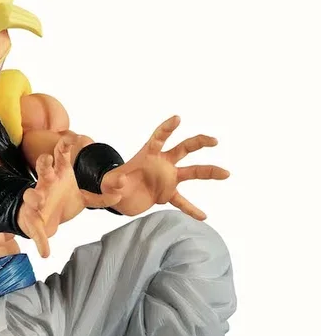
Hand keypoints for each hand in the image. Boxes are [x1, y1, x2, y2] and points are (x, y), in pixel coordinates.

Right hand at [18, 135, 122, 256]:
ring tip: (39, 201)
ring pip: (30, 194)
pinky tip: (45, 252)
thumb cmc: (61, 201)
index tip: (74, 138)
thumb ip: (100, 197)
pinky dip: (41, 242)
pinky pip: (35, 230)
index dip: (65, 145)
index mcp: (59, 174)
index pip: (60, 154)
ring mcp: (36, 200)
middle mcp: (46, 184)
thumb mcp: (83, 198)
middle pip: (42, 168)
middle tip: (48, 161)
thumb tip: (119, 195)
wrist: (44, 218)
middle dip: (44, 164)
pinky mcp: (31, 220)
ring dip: (33, 196)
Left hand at [102, 115, 228, 219]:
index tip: (177, 119)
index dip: (167, 128)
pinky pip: (182, 201)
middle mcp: (162, 163)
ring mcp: (167, 178)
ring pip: (192, 171)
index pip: (159, 137)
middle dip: (199, 142)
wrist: (118, 198)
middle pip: (184, 148)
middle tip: (214, 141)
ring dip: (208, 172)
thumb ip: (113, 180)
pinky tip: (203, 216)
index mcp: (148, 154)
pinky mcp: (167, 194)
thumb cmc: (112, 184)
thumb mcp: (109, 182)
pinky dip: (191, 209)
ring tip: (226, 174)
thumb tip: (118, 182)